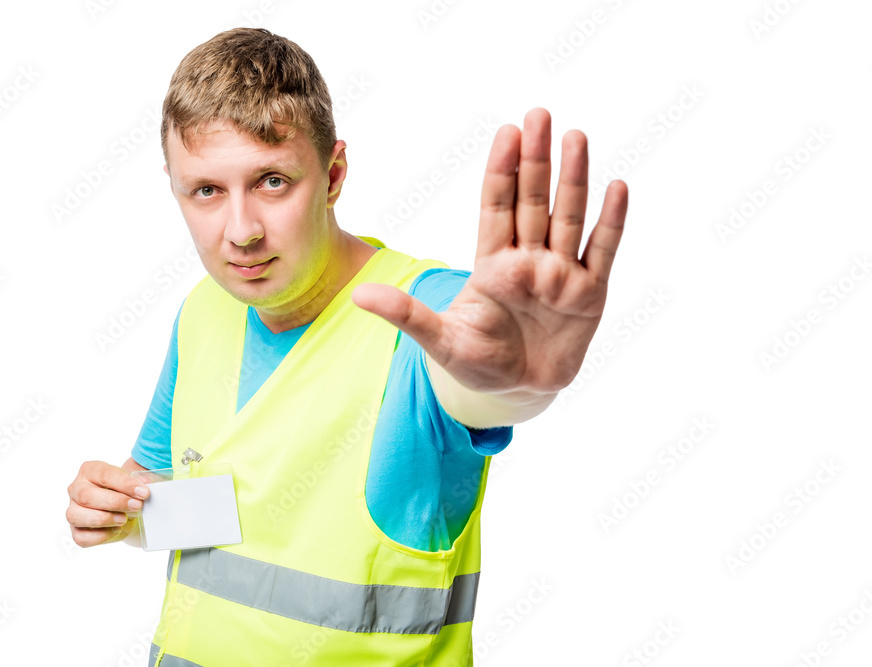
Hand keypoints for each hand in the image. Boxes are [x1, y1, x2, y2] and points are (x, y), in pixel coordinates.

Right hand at [66, 459, 149, 546]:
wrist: (124, 509)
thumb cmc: (125, 491)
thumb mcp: (134, 482)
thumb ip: (140, 481)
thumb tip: (145, 483)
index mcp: (90, 470)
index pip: (104, 475)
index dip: (125, 484)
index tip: (143, 492)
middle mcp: (76, 489)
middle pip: (86, 495)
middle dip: (114, 502)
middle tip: (136, 506)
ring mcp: (72, 510)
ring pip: (76, 516)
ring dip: (103, 519)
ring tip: (124, 519)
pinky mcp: (75, 530)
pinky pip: (81, 537)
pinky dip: (100, 536)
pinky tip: (115, 530)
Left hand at [352, 108, 627, 396]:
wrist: (516, 392)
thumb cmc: (476, 363)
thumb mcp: (440, 341)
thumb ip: (406, 316)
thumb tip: (358, 297)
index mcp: (491, 264)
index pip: (496, 207)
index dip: (501, 171)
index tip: (507, 132)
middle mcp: (527, 260)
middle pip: (532, 202)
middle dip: (536, 160)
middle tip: (539, 115)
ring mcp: (560, 274)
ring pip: (568, 217)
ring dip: (573, 179)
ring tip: (576, 138)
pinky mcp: (589, 295)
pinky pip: (601, 252)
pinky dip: (610, 222)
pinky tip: (616, 187)